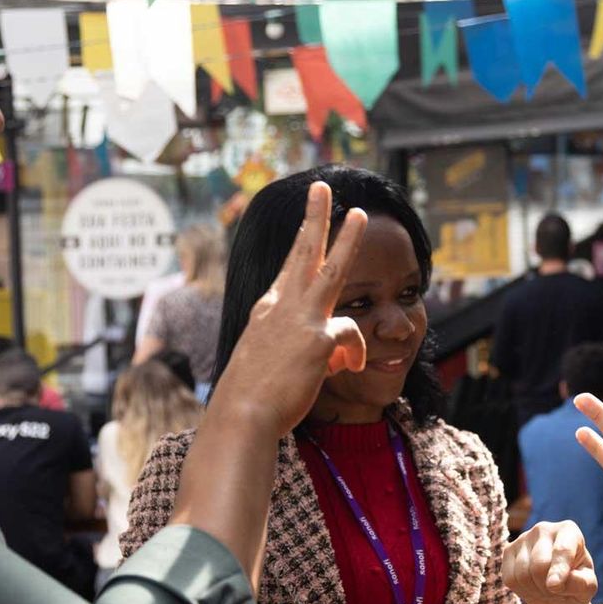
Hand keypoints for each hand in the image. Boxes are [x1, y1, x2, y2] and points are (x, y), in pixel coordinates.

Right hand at [211, 181, 367, 437]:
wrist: (241, 416)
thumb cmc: (255, 398)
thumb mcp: (280, 366)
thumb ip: (312, 351)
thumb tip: (339, 353)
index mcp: (268, 311)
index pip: (289, 269)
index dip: (300, 245)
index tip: (307, 224)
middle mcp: (281, 306)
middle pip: (303, 251)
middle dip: (315, 216)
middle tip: (322, 187)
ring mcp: (300, 319)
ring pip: (332, 268)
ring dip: (347, 239)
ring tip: (360, 215)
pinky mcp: (318, 340)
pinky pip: (352, 338)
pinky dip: (355, 354)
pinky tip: (349, 370)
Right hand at [502, 520, 597, 603]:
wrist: (558, 587)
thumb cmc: (577, 583)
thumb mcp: (588, 586)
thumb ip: (581, 584)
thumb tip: (556, 583)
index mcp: (569, 531)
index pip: (562, 550)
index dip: (558, 570)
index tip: (555, 586)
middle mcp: (544, 528)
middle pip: (539, 565)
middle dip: (548, 588)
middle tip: (557, 593)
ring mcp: (523, 537)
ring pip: (522, 574)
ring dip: (536, 591)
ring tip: (547, 591)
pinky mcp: (508, 550)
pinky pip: (510, 579)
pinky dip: (522, 591)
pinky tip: (533, 588)